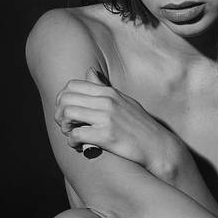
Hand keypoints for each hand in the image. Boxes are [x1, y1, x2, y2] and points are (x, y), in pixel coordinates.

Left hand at [54, 68, 178, 172]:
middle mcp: (107, 101)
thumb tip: (89, 71)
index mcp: (109, 92)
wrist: (158, 146)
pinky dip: (71, 142)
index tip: (66, 112)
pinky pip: (75, 135)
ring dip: (64, 127)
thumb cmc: (140, 126)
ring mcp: (106, 118)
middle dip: (59, 113)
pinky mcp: (106, 136)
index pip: (72, 85)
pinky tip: (78, 147)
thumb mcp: (124, 100)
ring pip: (67, 114)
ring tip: (71, 135)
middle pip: (65, 98)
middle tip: (65, 126)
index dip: (62, 99)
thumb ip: (104, 87)